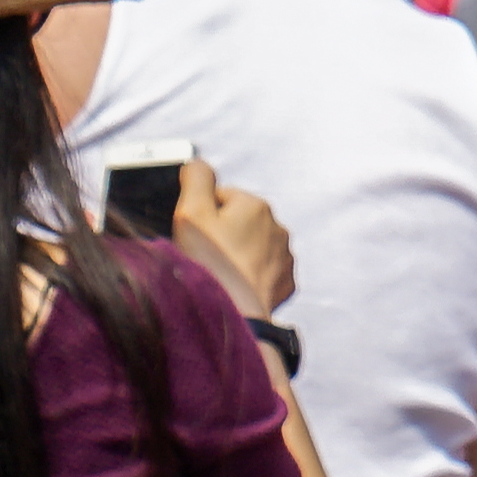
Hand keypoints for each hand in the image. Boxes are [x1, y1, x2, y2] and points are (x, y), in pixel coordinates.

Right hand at [167, 159, 293, 317]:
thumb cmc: (210, 262)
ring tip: (218, 272)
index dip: (198, 215)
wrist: (236, 313)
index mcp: (256, 205)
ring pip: (249, 247)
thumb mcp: (191, 212)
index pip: (218, 198)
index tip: (192, 235)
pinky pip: (260, 271)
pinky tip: (233, 285)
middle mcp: (278, 226)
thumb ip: (196, 179)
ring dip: (234, 255)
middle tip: (202, 256)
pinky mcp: (285, 281)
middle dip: (218, 235)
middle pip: (235, 222)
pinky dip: (246, 275)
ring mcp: (284, 256)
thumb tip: (198, 163)